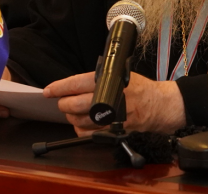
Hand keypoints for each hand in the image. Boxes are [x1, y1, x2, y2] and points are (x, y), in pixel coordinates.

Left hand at [43, 72, 185, 136]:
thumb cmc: (138, 87)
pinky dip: (81, 130)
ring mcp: (111, 117)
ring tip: (74, 112)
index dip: (59, 87)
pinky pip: (89, 134)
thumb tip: (72, 85)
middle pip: (73, 104)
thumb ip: (97, 79)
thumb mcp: (119, 74)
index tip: (49, 90)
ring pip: (79, 120)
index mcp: (108, 81)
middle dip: (64, 104)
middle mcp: (108, 98)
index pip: (76, 83)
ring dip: (72, 117)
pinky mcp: (114, 130)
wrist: (158, 105)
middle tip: (63, 102)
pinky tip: (84, 124)